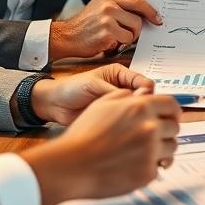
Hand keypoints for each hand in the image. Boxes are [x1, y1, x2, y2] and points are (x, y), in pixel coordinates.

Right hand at [24, 90, 180, 204]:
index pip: (172, 105)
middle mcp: (150, 127)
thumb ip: (126, 96)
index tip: (171, 117)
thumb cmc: (83, 135)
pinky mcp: (147, 172)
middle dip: (165, 131)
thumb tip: (142, 94)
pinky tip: (135, 165)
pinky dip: (150, 167)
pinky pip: (159, 168)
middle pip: (174, 127)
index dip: (172, 111)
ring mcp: (151, 151)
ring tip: (144, 152)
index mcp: (141, 108)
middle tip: (153, 137)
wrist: (72, 165)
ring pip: (171, 148)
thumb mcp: (102, 103)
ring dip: (162, 150)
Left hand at [30, 64, 154, 124]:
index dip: (148, 92)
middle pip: (144, 98)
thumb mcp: (95, 85)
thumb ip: (116, 91)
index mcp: (120, 74)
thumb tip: (137, 97)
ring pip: (138, 112)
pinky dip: (131, 126)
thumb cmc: (71, 88)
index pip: (143, 81)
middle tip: (147, 116)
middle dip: (147, 106)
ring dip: (140, 117)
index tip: (149, 102)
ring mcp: (119, 105)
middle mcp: (122, 89)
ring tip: (140, 124)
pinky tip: (131, 130)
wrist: (55, 105)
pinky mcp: (114, 119)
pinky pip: (128, 122)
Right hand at [49, 0, 161, 59]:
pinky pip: (125, 41)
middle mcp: (109, 6)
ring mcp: (108, 19)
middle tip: (127, 35)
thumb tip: (144, 14)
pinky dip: (119, 45)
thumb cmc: (85, 25)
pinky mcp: (107, 33)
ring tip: (114, 39)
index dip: (151, 11)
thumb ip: (119, 8)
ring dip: (127, 39)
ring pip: (134, 31)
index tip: (158, 19)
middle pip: (138, 19)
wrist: (66, 36)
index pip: (138, 1)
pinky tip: (108, 44)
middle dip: (137, 31)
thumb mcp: (100, 8)